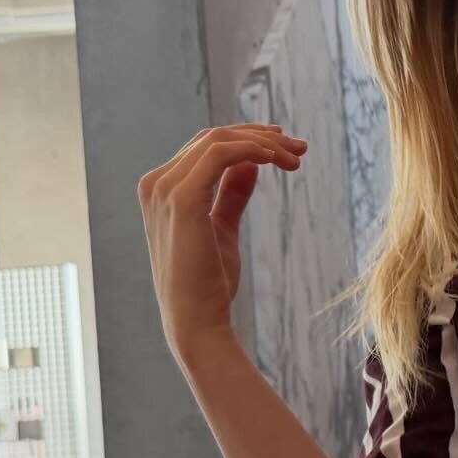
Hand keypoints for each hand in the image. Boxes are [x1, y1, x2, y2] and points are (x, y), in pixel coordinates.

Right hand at [137, 122, 307, 362]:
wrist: (197, 321)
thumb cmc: (209, 283)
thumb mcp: (223, 229)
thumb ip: (231, 194)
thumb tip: (251, 163)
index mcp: (160, 190)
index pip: (204, 147)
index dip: (247, 138)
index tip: (284, 145)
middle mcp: (156, 184)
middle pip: (212, 138)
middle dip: (261, 137)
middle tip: (300, 149)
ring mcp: (165, 189)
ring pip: (218, 140)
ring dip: (264, 143)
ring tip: (296, 157)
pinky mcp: (183, 199)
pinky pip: (222, 154)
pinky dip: (253, 150)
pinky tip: (278, 161)